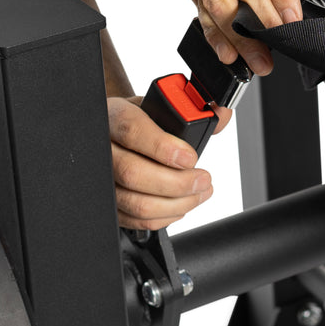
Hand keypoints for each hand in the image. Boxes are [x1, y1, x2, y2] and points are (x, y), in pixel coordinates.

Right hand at [109, 96, 232, 229]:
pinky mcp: (109, 203)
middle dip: (176, 183)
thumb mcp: (160, 106)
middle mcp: (103, 148)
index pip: (132, 130)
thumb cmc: (140, 119)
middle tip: (203, 180)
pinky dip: (163, 218)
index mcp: (115, 116)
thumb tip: (222, 114)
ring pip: (134, 202)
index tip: (190, 157)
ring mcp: (102, 179)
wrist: (115, 132)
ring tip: (199, 193)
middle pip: (132, 172)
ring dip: (175, 204)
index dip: (164, 147)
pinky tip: (180, 205)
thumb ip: (193, 109)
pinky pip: (133, 220)